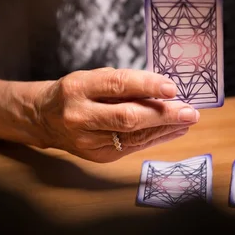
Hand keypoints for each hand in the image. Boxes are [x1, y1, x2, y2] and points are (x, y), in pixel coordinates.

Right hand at [24, 67, 198, 162]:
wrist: (44, 118)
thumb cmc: (75, 92)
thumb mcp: (92, 77)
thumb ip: (123, 82)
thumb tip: (161, 89)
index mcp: (78, 88)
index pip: (118, 86)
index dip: (147, 86)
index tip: (172, 88)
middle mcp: (80, 115)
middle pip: (127, 117)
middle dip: (163, 114)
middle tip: (189, 111)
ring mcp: (87, 140)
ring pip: (132, 136)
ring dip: (164, 128)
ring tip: (187, 120)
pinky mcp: (96, 157)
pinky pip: (131, 147)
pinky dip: (154, 138)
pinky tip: (171, 130)